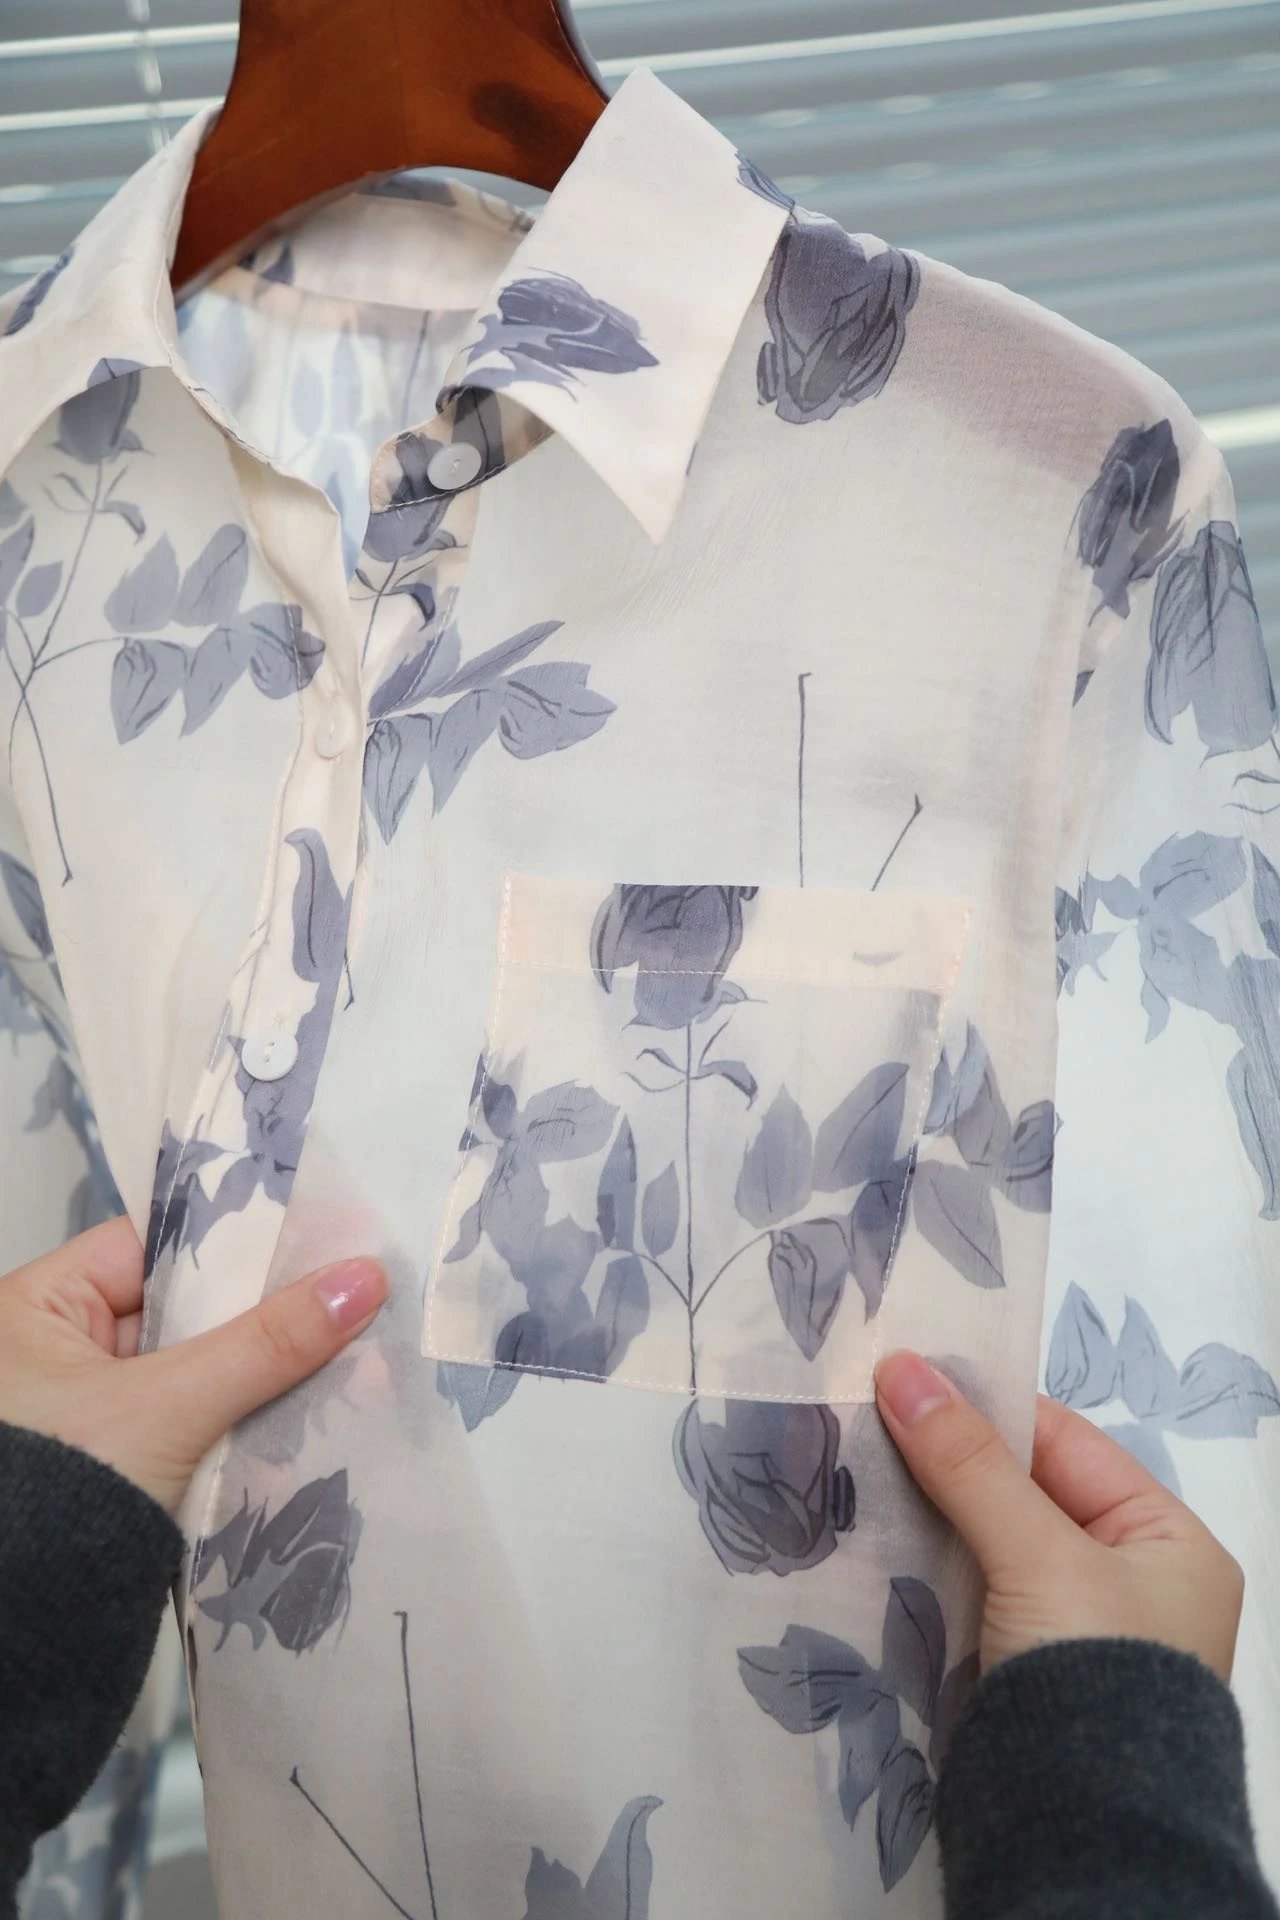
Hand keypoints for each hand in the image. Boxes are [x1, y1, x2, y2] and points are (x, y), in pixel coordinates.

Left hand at [0, 1214, 387, 1513]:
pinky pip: (197, 1422)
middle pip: (186, 1309)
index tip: (324, 1236)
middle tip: (355, 1296)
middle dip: (267, 1313)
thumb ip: (266, 1342)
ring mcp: (91, 1412)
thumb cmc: (67, 1491)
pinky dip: (246, 1420)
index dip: (239, 1241)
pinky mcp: (122, 1466)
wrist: (23, 1640)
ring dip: (266, 1372)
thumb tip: (365, 1277)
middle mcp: (58, 1350)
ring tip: (355, 1352)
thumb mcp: (169, 1405)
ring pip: (199, 1369)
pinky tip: (314, 1415)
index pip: (157, 1247)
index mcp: (41, 1308)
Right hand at [875, 1349, 1243, 1682]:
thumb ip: (969, 1463)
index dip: (986, 1409)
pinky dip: (925, 1569)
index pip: (1065, 1444)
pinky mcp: (1022, 1673)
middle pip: (1023, 1492)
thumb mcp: (1037, 1553)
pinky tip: (872, 1542)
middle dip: (948, 1461)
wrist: (1083, 1836)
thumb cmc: (1091, 1671)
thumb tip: (903, 1368)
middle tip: (865, 1416)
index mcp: (1167, 1540)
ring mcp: (1073, 1630)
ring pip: (988, 1544)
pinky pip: (970, 1596)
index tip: (906, 1376)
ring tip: (854, 1468)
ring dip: (928, 1515)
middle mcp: (1129, 1580)